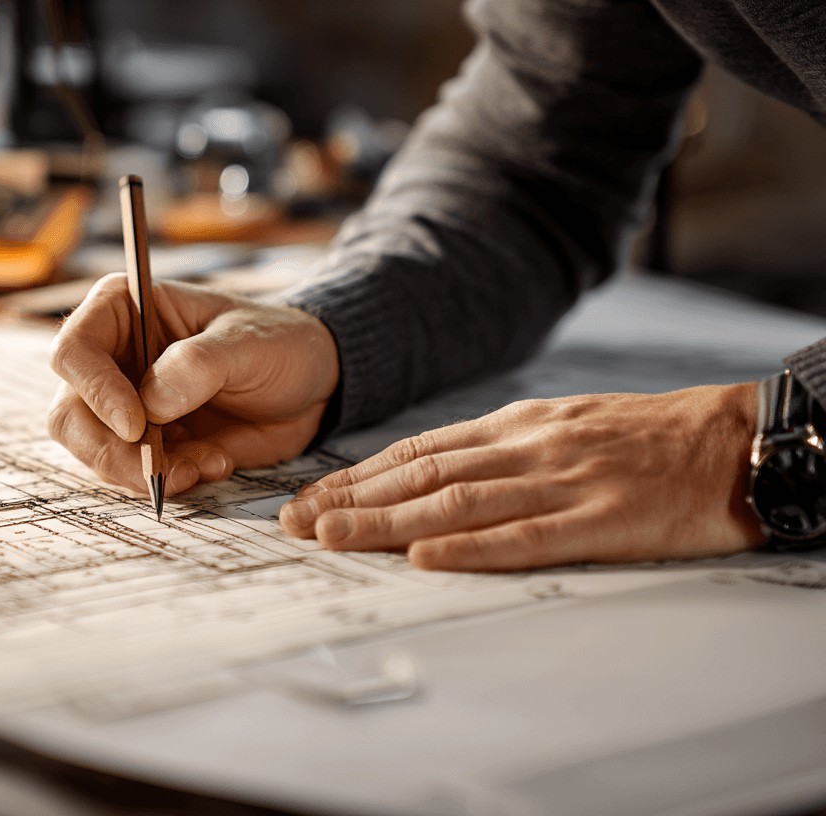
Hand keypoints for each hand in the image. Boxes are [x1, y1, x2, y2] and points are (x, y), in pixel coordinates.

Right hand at [48, 274, 338, 494]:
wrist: (312, 385)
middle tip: (158, 470)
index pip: (73, 350)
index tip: (137, 424)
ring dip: (143, 473)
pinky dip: (171, 481)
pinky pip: (132, 475)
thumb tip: (149, 403)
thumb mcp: (248, 343)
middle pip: (70, 415)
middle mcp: (113, 359)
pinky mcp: (147, 446)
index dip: (94, 391)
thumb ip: (198, 365)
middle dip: (111, 451)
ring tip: (203, 465)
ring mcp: (125, 406)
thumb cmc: (278, 343)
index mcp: (124, 311)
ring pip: (95, 453)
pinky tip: (214, 464)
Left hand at [279, 384, 765, 570]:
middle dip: (350, 500)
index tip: (308, 499)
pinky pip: (526, 537)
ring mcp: (564, 483)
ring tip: (332, 538)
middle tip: (293, 524)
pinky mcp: (603, 521)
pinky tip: (423, 558)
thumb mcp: (565, 424)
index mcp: (518, 426)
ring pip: (457, 503)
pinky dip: (469, 549)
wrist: (737, 438)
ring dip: (386, 522)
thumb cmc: (649, 437)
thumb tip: (433, 474)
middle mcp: (529, 448)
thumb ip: (501, 449)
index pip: (418, 451)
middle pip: (421, 475)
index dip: (357, 477)